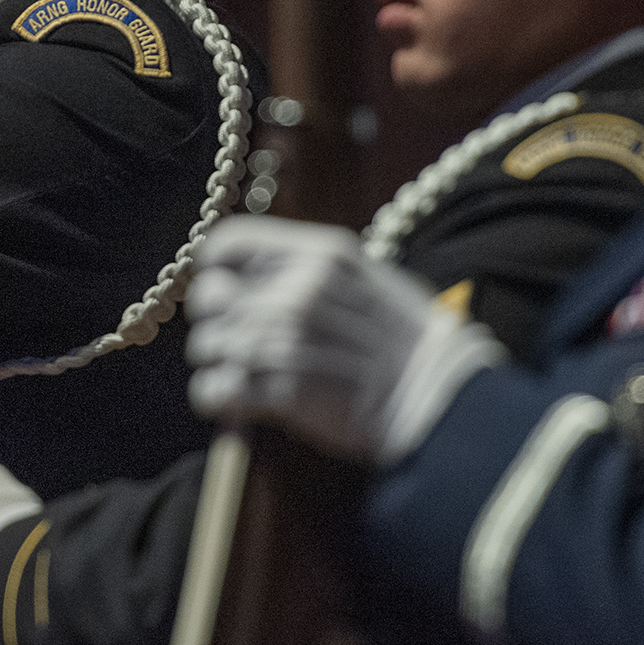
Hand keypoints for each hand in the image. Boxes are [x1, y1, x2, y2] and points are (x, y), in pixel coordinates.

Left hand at [184, 216, 503, 464]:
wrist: (438, 400)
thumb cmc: (408, 340)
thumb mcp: (367, 276)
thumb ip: (311, 267)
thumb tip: (257, 270)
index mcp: (320, 256)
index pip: (227, 242)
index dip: (216, 266)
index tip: (225, 285)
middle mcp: (295, 292)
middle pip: (208, 295)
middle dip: (215, 319)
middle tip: (236, 337)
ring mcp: (284, 342)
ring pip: (206, 345)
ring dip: (218, 362)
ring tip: (245, 373)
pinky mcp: (279, 393)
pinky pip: (212, 390)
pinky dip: (218, 399)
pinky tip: (241, 402)